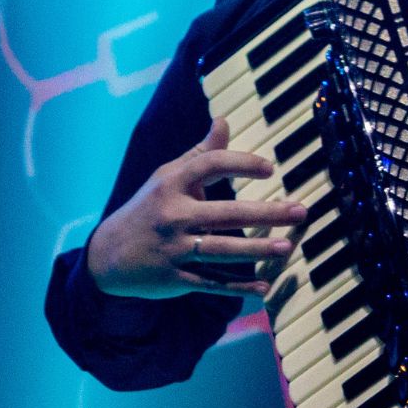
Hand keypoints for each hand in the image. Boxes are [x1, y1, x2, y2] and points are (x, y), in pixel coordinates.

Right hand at [85, 116, 311, 298]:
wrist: (106, 255)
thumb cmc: (149, 208)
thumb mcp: (167, 177)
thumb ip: (201, 153)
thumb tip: (224, 120)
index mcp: (171, 184)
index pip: (210, 166)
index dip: (241, 164)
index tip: (270, 169)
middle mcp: (173, 215)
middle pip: (226, 213)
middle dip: (266, 213)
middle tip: (300, 211)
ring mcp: (173, 248)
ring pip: (222, 250)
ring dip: (257, 249)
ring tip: (288, 247)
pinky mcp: (174, 278)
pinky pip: (211, 282)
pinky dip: (238, 286)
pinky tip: (264, 287)